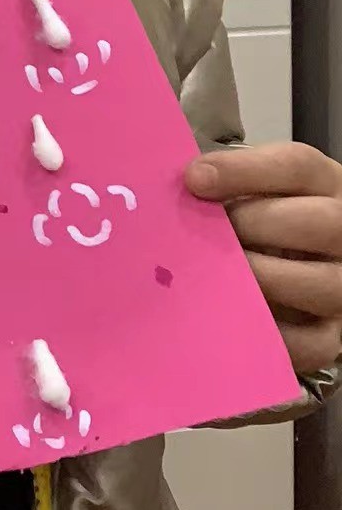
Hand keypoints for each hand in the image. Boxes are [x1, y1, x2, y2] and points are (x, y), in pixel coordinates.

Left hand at [187, 143, 341, 375]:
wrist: (306, 269)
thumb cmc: (269, 222)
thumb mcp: (261, 191)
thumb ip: (231, 186)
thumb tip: (184, 188)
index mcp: (327, 184)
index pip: (296, 166)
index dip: (243, 170)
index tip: (194, 179)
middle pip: (309, 222)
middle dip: (249, 225)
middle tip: (205, 236)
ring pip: (313, 282)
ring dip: (256, 278)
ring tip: (214, 277)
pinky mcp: (334, 335)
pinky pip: (307, 343)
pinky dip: (265, 331)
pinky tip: (230, 316)